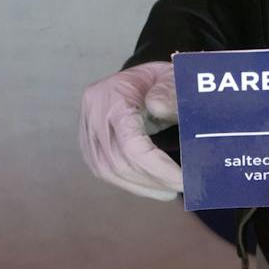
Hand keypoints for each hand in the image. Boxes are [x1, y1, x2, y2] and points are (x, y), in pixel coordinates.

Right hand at [79, 62, 182, 200]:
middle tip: (180, 187)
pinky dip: (129, 182)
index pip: (130, 143)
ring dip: (141, 186)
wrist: (140, 79)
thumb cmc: (160, 81)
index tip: (183, 180)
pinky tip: (151, 186)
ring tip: (168, 190)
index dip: (158, 168)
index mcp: (110, 96)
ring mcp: (85, 128)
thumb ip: (170, 92)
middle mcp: (92, 112)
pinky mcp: (87, 143)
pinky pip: (104, 170)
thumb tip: (157, 107)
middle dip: (152, 180)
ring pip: (108, 170)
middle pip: (117, 161)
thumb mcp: (172, 79)